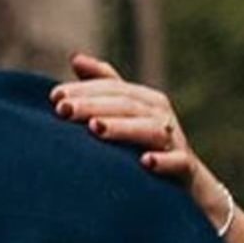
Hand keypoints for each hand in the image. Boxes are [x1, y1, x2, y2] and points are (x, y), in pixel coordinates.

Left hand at [50, 53, 229, 224]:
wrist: (189, 183)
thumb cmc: (146, 143)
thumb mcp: (127, 112)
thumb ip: (104, 85)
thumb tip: (76, 58)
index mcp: (145, 100)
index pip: (113, 88)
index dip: (84, 90)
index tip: (54, 97)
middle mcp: (161, 115)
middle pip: (126, 105)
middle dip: (93, 106)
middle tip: (64, 110)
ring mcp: (175, 140)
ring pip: (150, 130)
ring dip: (123, 128)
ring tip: (96, 128)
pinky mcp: (186, 167)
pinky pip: (178, 162)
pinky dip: (163, 161)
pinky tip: (144, 162)